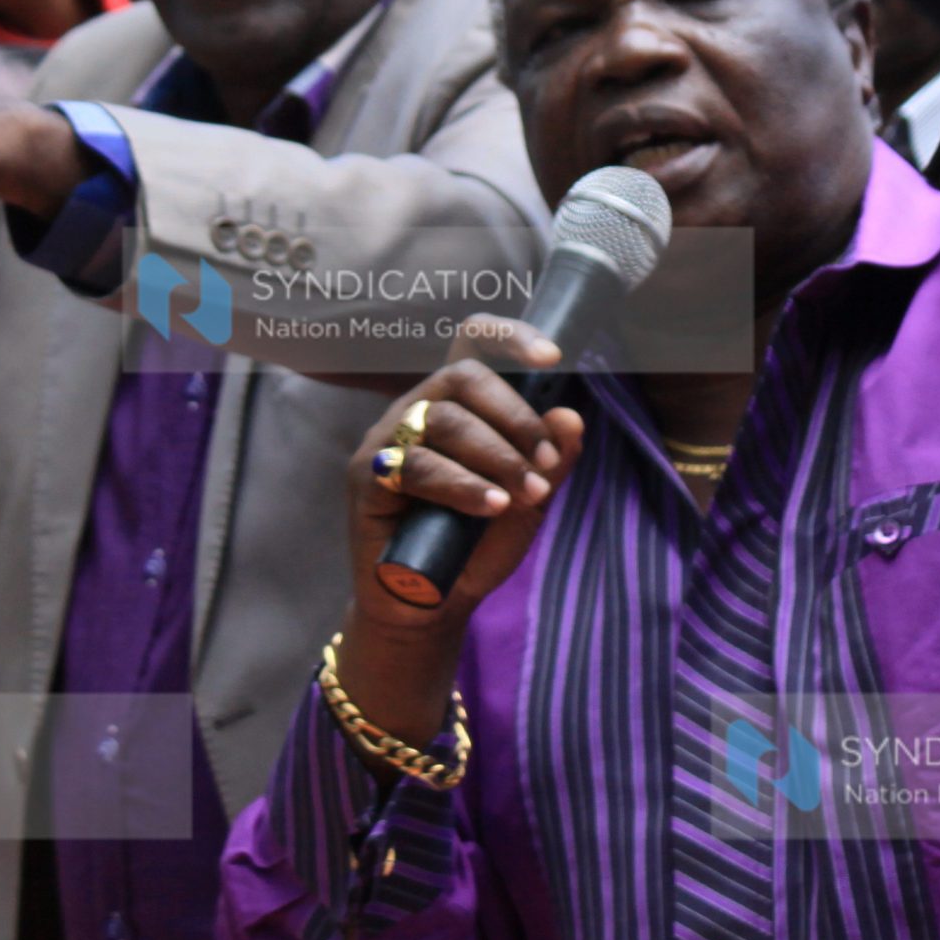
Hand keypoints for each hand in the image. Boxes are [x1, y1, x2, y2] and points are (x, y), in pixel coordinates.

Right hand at [333, 318, 583, 748]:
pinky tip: (491, 506)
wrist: (436, 602)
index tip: (552, 356)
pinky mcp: (368, 476)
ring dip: (496, 457)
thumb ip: (552, 457)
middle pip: (463, 376)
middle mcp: (420, 409)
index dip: (509, 337)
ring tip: (525, 493)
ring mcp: (389, 439)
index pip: (473, 344)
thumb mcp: (530, 496)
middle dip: (515, 415)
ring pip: (445, 420)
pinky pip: (416, 465)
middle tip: (545, 460)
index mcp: (460, 403)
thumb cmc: (479, 541)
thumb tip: (571, 417)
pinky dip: (462, 485)